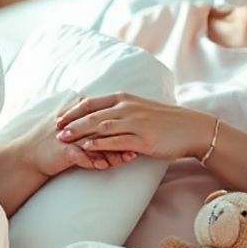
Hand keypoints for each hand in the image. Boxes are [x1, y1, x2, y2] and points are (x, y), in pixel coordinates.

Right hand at [20, 104, 136, 174]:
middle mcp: (73, 121)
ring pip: (97, 142)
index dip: (121, 123)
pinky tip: (106, 167)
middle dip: (123, 137)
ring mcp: (68, 136)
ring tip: (127, 158)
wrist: (27, 157)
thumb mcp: (68, 127)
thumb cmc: (50, 143)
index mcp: (75, 112)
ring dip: (113, 151)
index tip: (137, 130)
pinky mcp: (64, 150)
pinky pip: (84, 157)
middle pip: (104, 128)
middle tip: (139, 144)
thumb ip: (85, 120)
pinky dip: (96, 162)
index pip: (103, 115)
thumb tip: (107, 119)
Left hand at [55, 93, 213, 161]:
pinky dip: (100, 145)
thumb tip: (100, 113)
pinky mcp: (144, 139)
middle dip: (71, 122)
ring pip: (102, 127)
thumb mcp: (139, 108)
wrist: (191, 129)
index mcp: (124, 99)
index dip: (72, 110)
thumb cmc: (164, 120)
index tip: (58, 117)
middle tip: (55, 130)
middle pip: (92, 114)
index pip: (91, 102)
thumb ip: (120, 109)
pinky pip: (117, 141)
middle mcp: (128, 108)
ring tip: (64, 140)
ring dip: (80, 133)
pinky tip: (87, 148)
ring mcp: (136, 123)